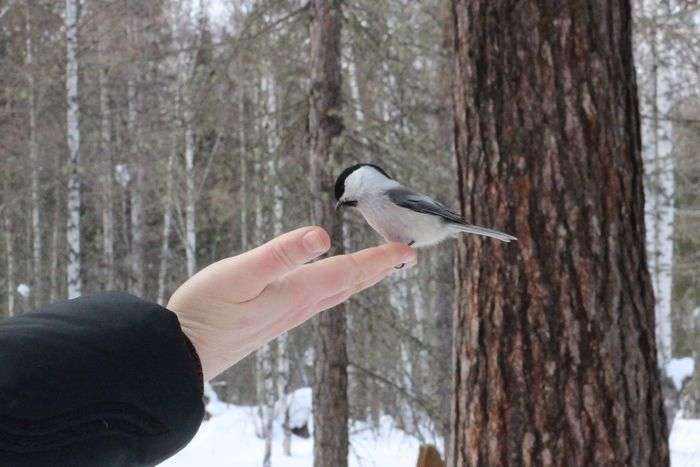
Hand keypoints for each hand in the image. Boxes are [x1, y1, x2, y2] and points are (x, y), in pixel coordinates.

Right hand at [167, 226, 416, 380]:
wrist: (182, 355)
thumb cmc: (206, 312)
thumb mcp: (240, 274)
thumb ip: (282, 255)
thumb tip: (323, 235)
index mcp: (297, 292)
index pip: (348, 271)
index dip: (379, 258)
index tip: (408, 249)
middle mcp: (299, 306)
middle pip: (349, 284)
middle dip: (379, 269)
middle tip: (405, 257)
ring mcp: (288, 317)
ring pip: (337, 294)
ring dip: (361, 279)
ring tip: (379, 268)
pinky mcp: (274, 321)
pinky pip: (320, 301)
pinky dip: (338, 286)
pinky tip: (332, 285)